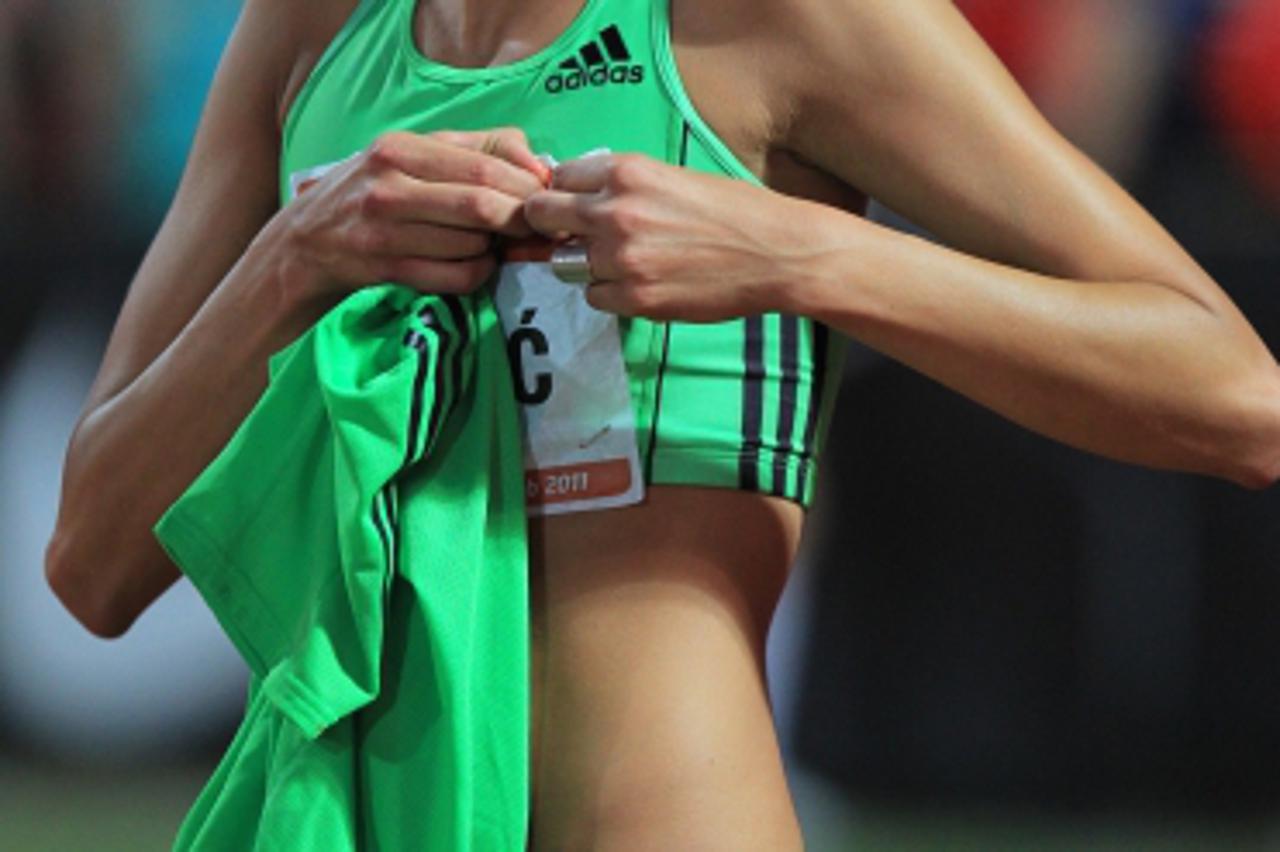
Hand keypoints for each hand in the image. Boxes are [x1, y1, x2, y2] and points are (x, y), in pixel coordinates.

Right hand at [277, 127, 550, 299]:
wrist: (305, 243)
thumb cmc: (374, 194)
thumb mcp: (414, 156)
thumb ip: (478, 149)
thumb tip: (539, 166)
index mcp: (401, 148)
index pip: (485, 166)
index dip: (526, 188)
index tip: (545, 200)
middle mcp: (389, 185)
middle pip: (482, 205)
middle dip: (519, 222)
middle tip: (535, 231)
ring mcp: (383, 230)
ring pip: (472, 244)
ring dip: (495, 250)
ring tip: (492, 244)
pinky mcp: (384, 268)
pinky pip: (455, 277)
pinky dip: (477, 274)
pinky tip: (472, 265)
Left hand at [523, 153, 828, 321]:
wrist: (778, 253)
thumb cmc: (736, 211)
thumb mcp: (675, 176)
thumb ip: (627, 185)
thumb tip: (585, 195)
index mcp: (627, 172)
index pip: (560, 178)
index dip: (563, 192)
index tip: (569, 203)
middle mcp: (616, 213)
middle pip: (542, 216)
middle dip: (550, 225)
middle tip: (567, 234)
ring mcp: (622, 259)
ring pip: (567, 263)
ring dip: (585, 263)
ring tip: (622, 262)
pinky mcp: (636, 298)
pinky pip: (594, 296)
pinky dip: (609, 292)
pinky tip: (640, 283)